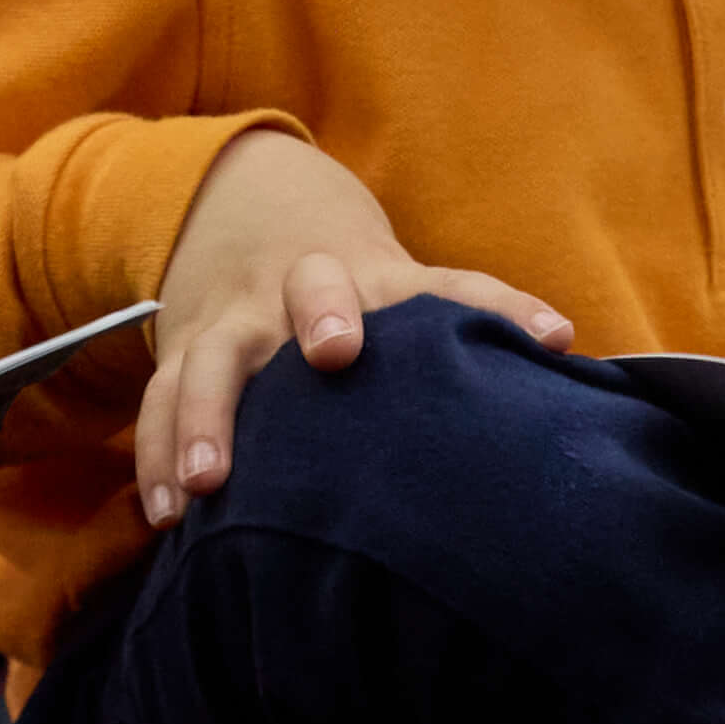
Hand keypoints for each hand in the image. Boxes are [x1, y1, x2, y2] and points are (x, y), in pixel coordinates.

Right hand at [141, 132, 574, 516]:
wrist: (253, 208)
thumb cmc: (360, 280)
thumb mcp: (414, 280)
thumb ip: (484, 310)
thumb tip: (569, 350)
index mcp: (368, 276)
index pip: (411, 285)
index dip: (429, 306)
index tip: (405, 344)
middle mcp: (295, 289)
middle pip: (303, 296)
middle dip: (315, 323)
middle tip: (330, 360)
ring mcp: (232, 322)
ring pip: (210, 363)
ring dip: (202, 421)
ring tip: (204, 487)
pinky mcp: (183, 354)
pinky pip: (156, 402)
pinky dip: (155, 455)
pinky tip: (165, 516)